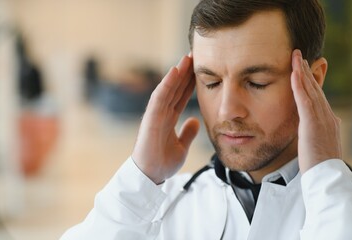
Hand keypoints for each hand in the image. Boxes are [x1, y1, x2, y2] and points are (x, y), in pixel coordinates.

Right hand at [132, 55, 199, 183]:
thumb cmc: (162, 162)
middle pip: (175, 89)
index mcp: (168, 118)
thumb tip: (196, 121)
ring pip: (167, 89)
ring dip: (176, 73)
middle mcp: (161, 113)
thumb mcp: (182, 146)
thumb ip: (188, 133)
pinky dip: (167, 84)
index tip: (200, 70)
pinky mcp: (150, 118)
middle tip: (195, 56)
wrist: (151, 176)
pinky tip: (175, 71)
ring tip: (187, 58)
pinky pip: (159, 97)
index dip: (190, 83)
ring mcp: (155, 114)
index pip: (181, 96)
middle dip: (185, 73)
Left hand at [291, 49, 341, 172]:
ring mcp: (321, 118)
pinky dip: (299, 86)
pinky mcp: (313, 123)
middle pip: (314, 88)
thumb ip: (317, 132)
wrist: (326, 177)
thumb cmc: (319, 164)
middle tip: (298, 55)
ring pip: (310, 90)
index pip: (317, 96)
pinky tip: (294, 73)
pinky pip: (305, 100)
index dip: (309, 81)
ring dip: (302, 72)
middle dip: (306, 71)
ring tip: (295, 57)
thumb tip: (317, 127)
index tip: (302, 69)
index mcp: (327, 120)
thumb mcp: (319, 144)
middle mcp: (327, 115)